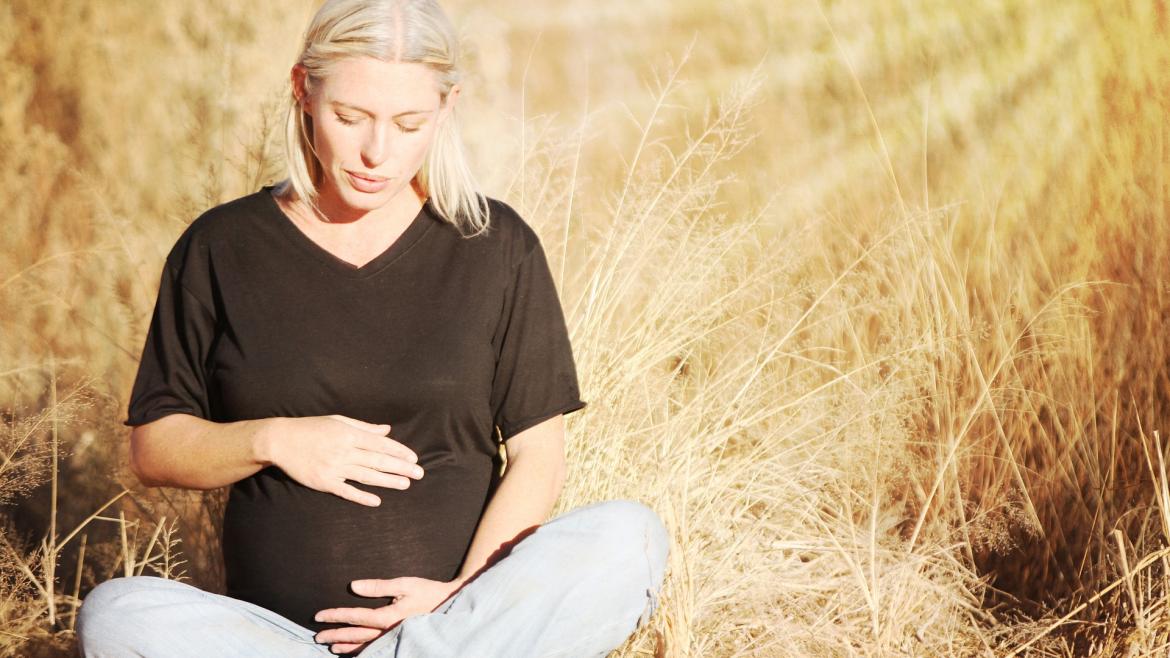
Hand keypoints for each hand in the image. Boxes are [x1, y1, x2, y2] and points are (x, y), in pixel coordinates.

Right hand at [262, 414, 424, 505]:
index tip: (413, 458)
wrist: (280, 441)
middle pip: (378, 461)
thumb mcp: (338, 421)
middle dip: (401, 467)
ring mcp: (334, 468)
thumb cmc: (311, 428)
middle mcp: (344, 451)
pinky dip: (362, 497)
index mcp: (349, 434)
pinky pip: (346, 491)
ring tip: (406, 485)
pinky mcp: (324, 482)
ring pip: (366, 476)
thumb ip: (364, 427)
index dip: (399, 451)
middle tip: (419, 474)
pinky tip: (377, 501)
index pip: (380, 444)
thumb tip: (387, 430)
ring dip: (388, 481)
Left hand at [313, 576, 465, 653]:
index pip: (354, 617)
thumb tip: (354, 586)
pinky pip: (376, 650)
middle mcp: (388, 632)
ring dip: (346, 647)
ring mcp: (394, 639)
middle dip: (334, 635)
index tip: (319, 616)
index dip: (335, 616)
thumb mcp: (405, 584)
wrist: (451, 605)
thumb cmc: (428, 592)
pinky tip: (355, 652)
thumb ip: (379, 586)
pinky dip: (363, 652)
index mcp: (387, 616)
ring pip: (364, 647)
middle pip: (355, 636)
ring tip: (332, 647)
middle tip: (318, 636)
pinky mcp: (399, 641)